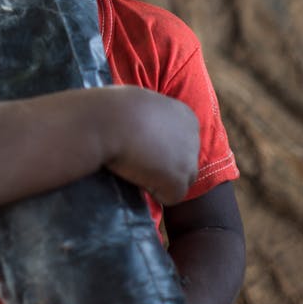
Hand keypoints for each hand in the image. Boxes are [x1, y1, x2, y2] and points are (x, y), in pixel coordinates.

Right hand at [103, 89, 199, 205]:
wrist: (108, 120)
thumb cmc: (114, 108)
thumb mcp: (141, 106)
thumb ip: (153, 120)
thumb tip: (144, 131)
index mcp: (186, 116)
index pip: (180, 144)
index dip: (157, 148)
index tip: (139, 142)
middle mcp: (194, 137)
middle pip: (183, 164)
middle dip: (163, 166)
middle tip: (136, 157)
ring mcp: (189, 160)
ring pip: (179, 182)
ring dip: (158, 179)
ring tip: (134, 165)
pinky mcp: (179, 181)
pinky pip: (169, 197)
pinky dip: (152, 191)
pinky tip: (135, 173)